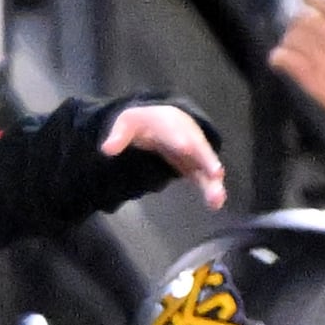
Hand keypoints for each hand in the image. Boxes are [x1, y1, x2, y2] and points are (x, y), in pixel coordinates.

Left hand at [101, 102, 226, 208]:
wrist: (163, 120)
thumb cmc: (145, 121)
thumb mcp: (127, 122)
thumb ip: (119, 135)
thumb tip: (107, 149)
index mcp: (170, 123)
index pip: (174, 130)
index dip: (179, 139)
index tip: (184, 147)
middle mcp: (188, 136)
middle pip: (199, 149)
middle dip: (206, 161)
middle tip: (215, 173)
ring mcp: (194, 152)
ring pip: (206, 167)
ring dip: (213, 182)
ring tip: (217, 199)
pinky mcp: (195, 166)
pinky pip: (204, 178)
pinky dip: (211, 188)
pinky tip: (216, 204)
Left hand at [270, 0, 324, 136]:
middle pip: (303, 20)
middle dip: (298, 25)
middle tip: (296, 33)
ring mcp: (318, 53)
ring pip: (291, 38)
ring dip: (288, 42)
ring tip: (287, 48)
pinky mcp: (310, 74)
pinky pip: (285, 59)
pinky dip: (278, 57)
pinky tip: (277, 60)